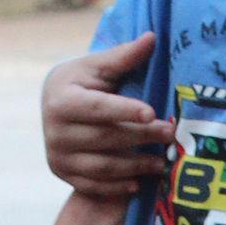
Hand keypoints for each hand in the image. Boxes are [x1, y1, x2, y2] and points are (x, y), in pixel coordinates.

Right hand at [42, 34, 167, 193]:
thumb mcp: (98, 67)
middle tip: (170, 134)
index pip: (98, 108)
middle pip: (106, 137)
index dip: (125, 111)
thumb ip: (123, 56)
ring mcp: (57, 155)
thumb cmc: (82, 82)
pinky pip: (93, 186)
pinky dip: (117, 187)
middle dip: (141, 137)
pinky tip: (139, 183)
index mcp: (61, 99)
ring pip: (103, 166)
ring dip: (135, 166)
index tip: (152, 113)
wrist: (55, 107)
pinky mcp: (62, 173)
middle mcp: (54, 130)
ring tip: (162, 162)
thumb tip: (152, 37)